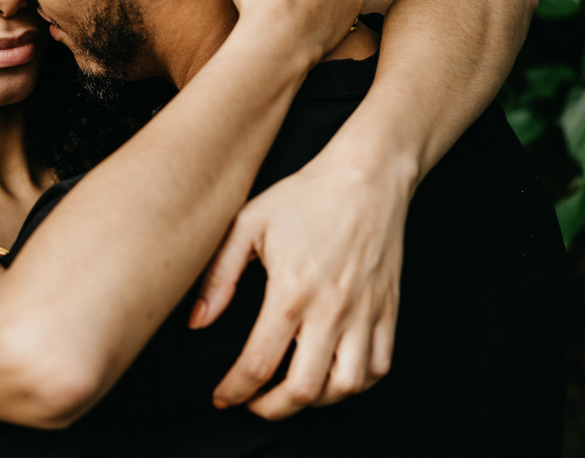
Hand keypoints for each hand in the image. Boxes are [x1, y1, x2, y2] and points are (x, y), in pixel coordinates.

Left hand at [189, 140, 408, 418]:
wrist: (367, 176)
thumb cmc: (304, 196)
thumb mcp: (248, 223)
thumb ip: (219, 275)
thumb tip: (197, 322)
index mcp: (291, 291)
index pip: (259, 364)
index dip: (235, 391)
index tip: (222, 397)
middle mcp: (332, 310)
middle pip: (303, 389)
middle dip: (271, 408)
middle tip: (253, 403)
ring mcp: (365, 313)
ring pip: (346, 386)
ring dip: (315, 400)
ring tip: (292, 391)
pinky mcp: (387, 309)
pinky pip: (379, 367)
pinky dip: (356, 383)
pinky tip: (333, 374)